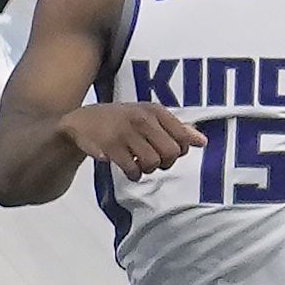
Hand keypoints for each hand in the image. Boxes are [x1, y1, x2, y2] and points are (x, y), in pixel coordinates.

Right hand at [63, 101, 197, 173]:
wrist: (82, 121)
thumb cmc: (121, 120)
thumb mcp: (148, 117)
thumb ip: (176, 129)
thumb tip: (202, 142)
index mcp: (153, 110)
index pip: (182, 137)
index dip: (178, 150)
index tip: (166, 150)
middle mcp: (141, 118)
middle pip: (171, 153)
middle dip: (165, 163)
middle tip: (153, 160)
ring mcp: (126, 132)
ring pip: (153, 163)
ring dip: (147, 169)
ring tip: (138, 163)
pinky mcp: (111, 147)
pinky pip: (133, 169)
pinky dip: (133, 174)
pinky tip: (129, 169)